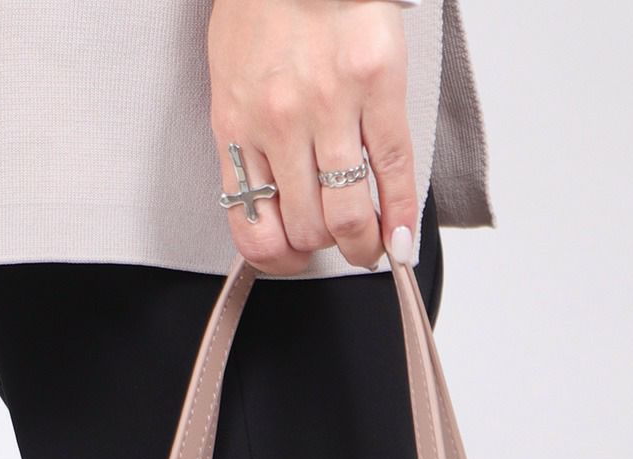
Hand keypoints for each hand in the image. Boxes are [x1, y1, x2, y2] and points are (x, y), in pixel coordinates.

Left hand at [208, 0, 416, 274]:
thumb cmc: (265, 2)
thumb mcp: (232, 74)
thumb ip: (246, 134)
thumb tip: (267, 193)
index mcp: (237, 122)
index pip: (252, 224)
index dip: (277, 259)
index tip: (293, 259)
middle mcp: (279, 123)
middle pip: (304, 228)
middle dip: (324, 249)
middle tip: (339, 244)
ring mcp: (329, 108)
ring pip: (345, 215)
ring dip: (362, 245)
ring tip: (369, 246)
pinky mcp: (376, 88)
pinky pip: (392, 171)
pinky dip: (399, 216)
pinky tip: (400, 240)